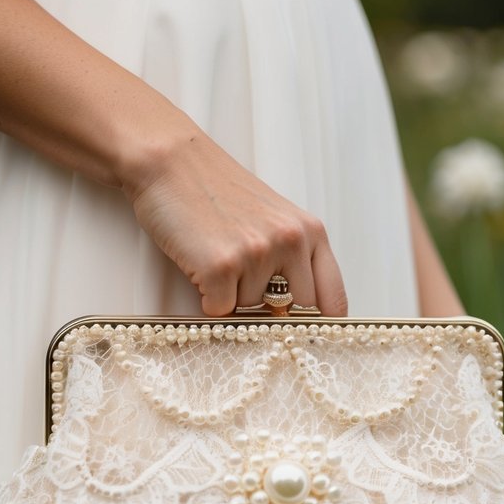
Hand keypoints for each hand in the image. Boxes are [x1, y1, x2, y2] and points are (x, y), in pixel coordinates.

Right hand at [123, 109, 347, 317]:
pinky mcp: (221, 267)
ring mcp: (257, 255)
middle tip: (242, 289)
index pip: (333, 300)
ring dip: (231, 300)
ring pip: (251, 313)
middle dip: (268, 314)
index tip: (310, 341)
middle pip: (293, 315)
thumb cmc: (217, 192)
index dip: (321, 328)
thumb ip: (294, 259)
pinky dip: (206, 300)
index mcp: (311, 232)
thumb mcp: (273, 218)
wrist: (171, 162)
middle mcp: (291, 243)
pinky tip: (199, 267)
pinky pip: (219, 312)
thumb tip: (296, 315)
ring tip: (214, 258)